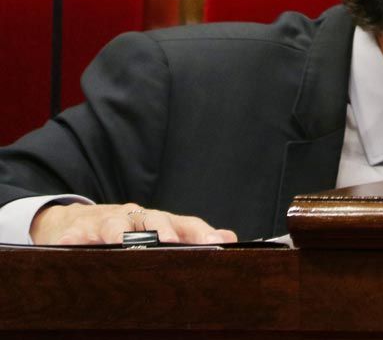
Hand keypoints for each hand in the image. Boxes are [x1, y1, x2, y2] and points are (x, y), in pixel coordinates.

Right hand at [30, 202, 237, 245]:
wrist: (74, 219)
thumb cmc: (126, 230)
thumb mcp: (158, 231)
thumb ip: (192, 235)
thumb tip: (229, 238)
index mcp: (158, 221)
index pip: (184, 223)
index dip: (200, 232)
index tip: (216, 243)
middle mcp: (134, 218)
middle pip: (152, 220)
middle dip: (163, 231)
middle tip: (172, 243)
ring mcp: (104, 222)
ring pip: (114, 225)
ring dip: (119, 233)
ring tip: (122, 244)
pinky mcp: (75, 231)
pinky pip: (73, 236)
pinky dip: (72, 240)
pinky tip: (71, 246)